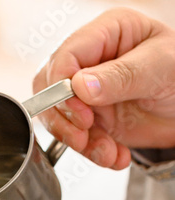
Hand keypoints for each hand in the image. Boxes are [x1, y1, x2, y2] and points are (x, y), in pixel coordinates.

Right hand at [33, 8, 174, 168]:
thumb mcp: (161, 67)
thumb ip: (121, 75)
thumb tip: (80, 85)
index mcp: (105, 35)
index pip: (65, 57)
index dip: (63, 89)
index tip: (81, 113)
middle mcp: (90, 63)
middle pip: (49, 89)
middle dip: (63, 119)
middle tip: (83, 135)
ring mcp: (86, 94)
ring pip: (57, 119)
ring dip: (78, 142)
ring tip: (106, 151)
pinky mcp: (89, 120)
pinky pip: (74, 139)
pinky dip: (91, 153)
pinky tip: (115, 155)